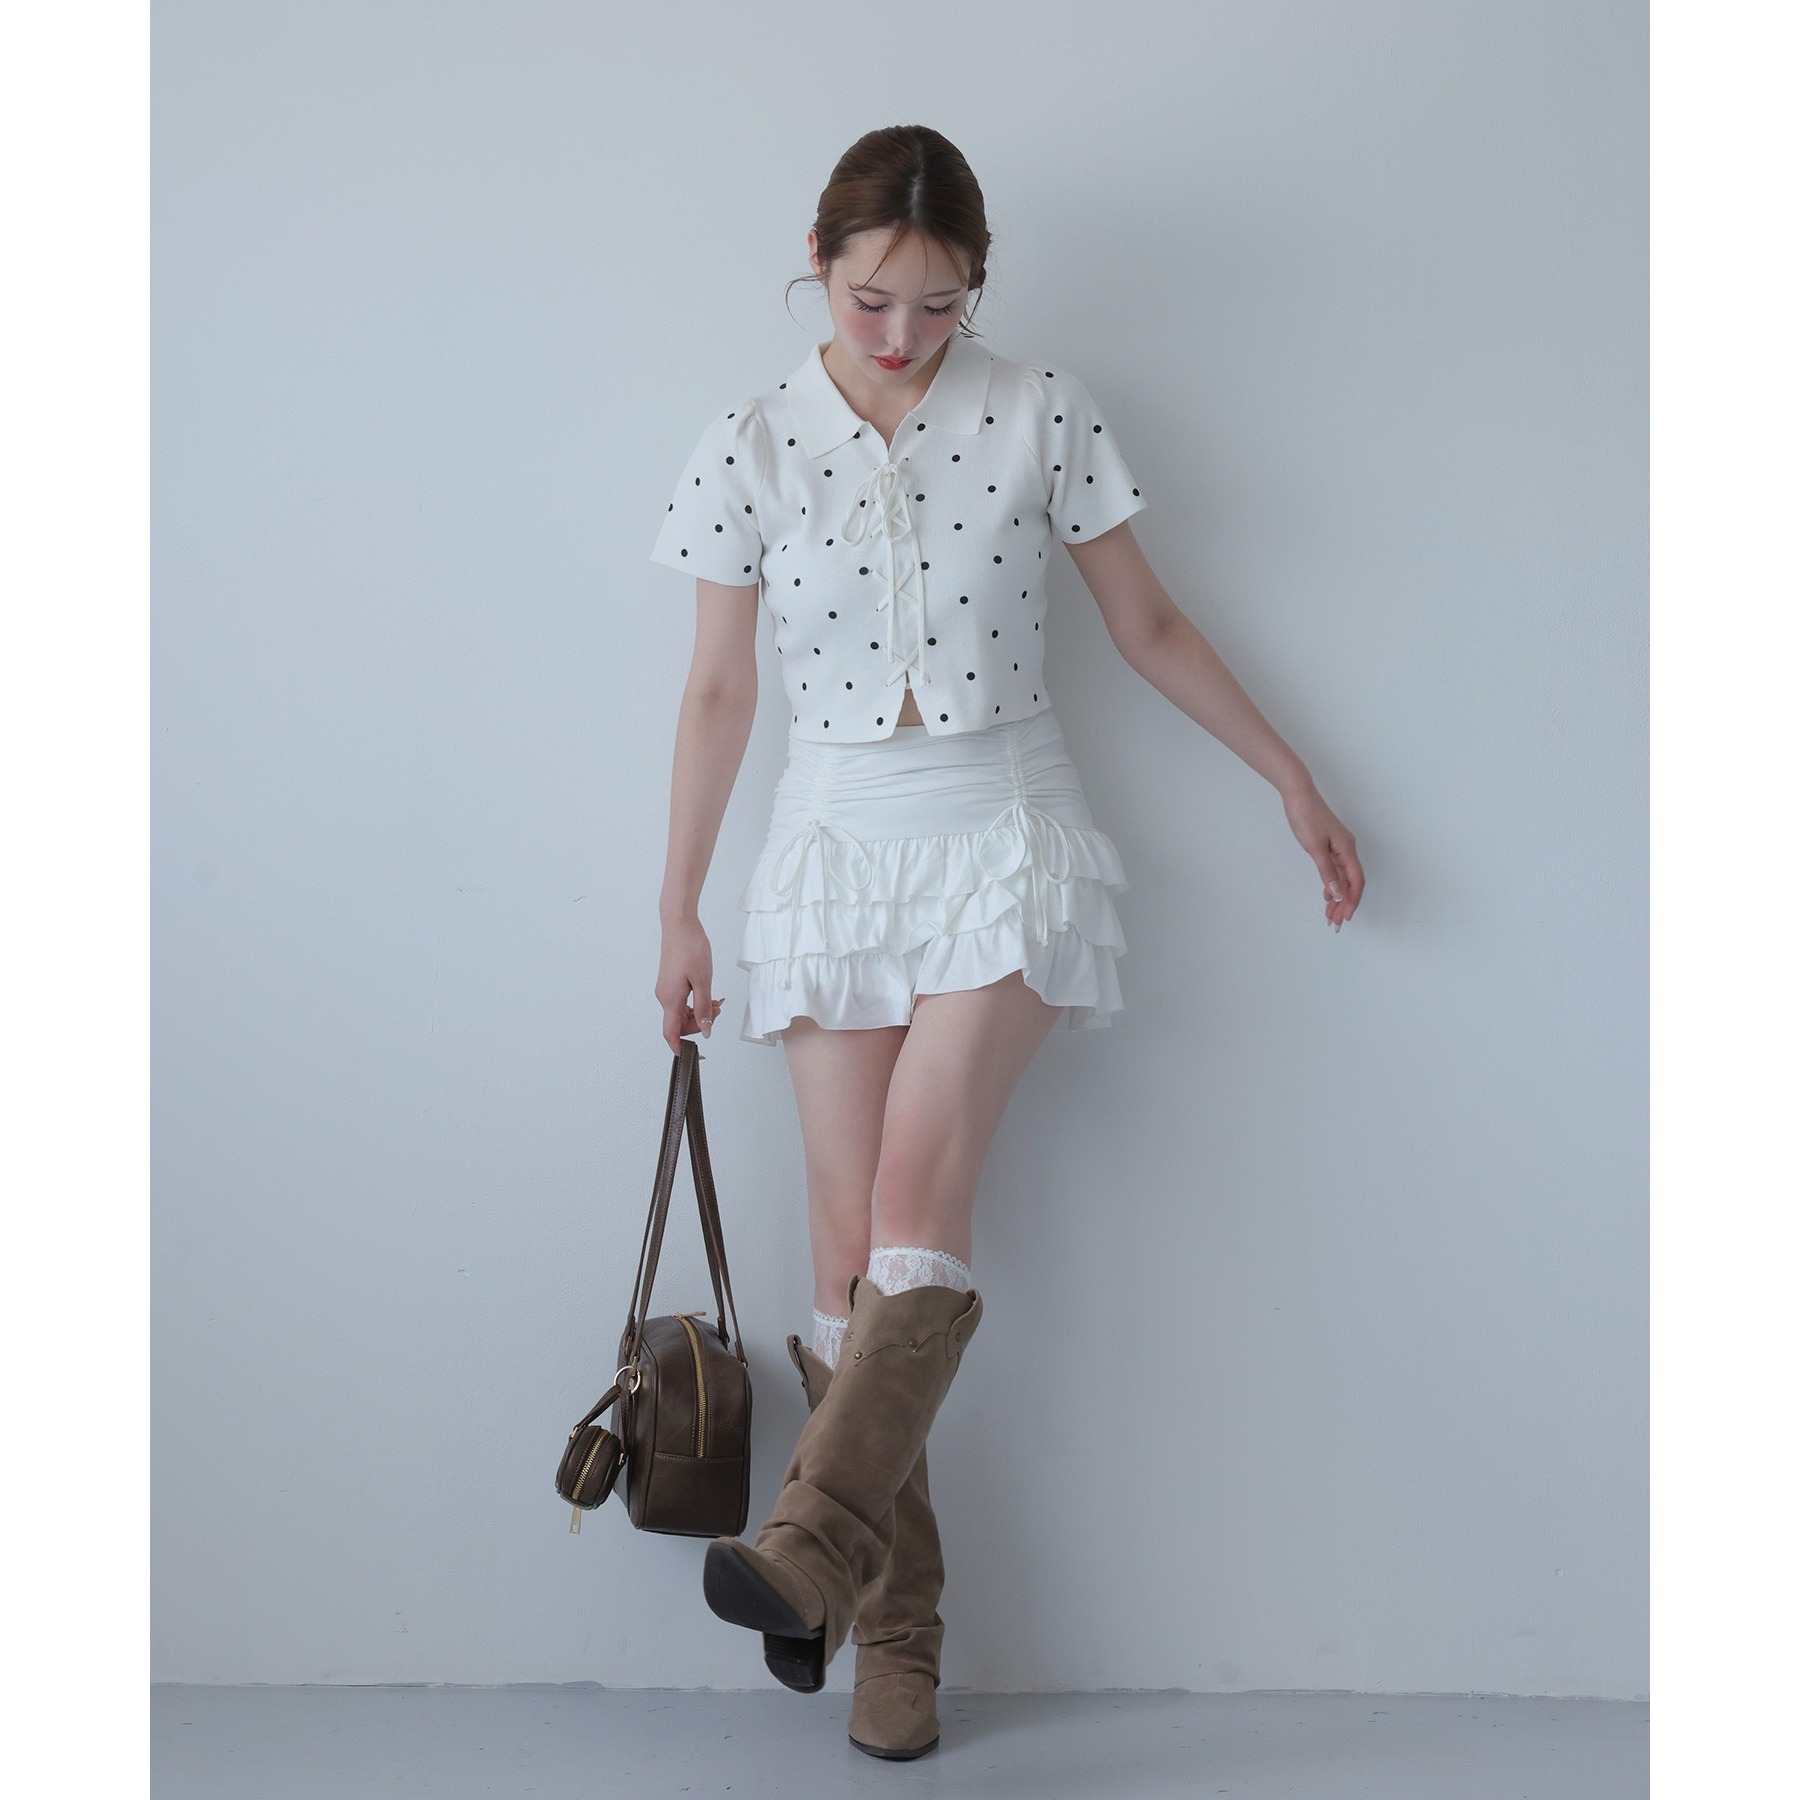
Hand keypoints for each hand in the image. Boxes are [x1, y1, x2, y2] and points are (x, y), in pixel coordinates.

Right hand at [656, 918, 723, 1050]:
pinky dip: (694, 1003)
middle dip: (699, 1024)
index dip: (679, 1047)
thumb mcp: (703, 980)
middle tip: (717, 1012)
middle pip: (678, 1024)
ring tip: (716, 1002)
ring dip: (698, 1013)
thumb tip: (706, 1030)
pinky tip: (707, 995)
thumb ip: (704, 1008)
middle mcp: (664, 996)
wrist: (679, 924)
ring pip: (680, 1013)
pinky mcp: (669, 982)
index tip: (691, 1055)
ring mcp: (665, 989)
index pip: (671, 1033)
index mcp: (670, 998)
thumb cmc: (690, 947)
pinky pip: (680, 1002)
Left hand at [1280, 783, 1364, 930]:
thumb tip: (1337, 893)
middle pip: (1351, 882)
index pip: (1356, 881)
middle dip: (1345, 904)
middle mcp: (1347, 849)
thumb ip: (1327, 872)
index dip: (1352, 900)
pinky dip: (1332, 884)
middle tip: (1335, 922)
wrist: (1298, 795)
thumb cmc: (1307, 816)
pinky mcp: (1330, 846)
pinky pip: (1336, 870)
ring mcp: (1339, 848)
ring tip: (1330, 915)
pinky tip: (1327, 895)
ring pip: (1343, 878)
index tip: (1346, 917)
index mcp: (1347, 849)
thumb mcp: (1315, 848)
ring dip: (1338, 897)